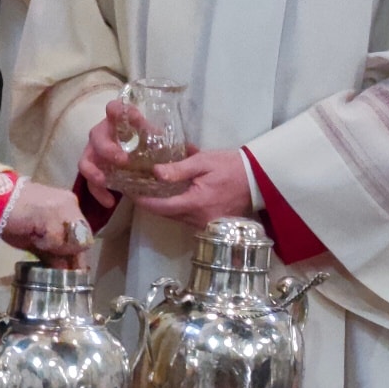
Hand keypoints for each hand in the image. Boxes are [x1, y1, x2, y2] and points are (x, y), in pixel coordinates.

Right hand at [1, 182, 92, 262]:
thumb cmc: (10, 217)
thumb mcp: (36, 237)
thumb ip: (53, 251)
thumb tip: (65, 271)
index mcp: (69, 205)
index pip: (84, 236)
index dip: (74, 254)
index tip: (67, 268)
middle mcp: (70, 203)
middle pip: (83, 241)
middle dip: (67, 253)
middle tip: (48, 255)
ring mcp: (63, 207)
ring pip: (73, 242)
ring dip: (56, 248)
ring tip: (36, 240)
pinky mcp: (52, 213)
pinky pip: (57, 240)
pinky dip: (45, 244)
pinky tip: (32, 236)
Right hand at [76, 99, 148, 209]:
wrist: (137, 159)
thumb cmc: (144, 142)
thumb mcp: (151, 137)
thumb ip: (153, 134)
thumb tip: (159, 136)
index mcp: (117, 122)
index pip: (114, 109)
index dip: (116, 110)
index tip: (121, 114)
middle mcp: (102, 135)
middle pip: (96, 137)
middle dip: (108, 149)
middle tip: (123, 160)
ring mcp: (94, 153)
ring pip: (85, 161)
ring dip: (93, 171)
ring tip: (103, 181)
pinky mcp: (94, 171)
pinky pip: (91, 183)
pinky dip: (99, 192)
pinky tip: (110, 201)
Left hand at [134, 149, 250, 229]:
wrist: (258, 179)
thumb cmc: (230, 167)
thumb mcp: (203, 162)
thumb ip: (178, 169)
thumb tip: (155, 173)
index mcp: (196, 203)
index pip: (162, 207)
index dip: (144, 201)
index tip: (130, 192)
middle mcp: (199, 219)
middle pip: (167, 215)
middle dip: (151, 203)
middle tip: (137, 188)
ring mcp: (206, 224)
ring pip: (177, 218)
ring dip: (164, 206)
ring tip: (150, 190)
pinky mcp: (212, 224)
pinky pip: (187, 218)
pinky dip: (177, 208)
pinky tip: (171, 196)